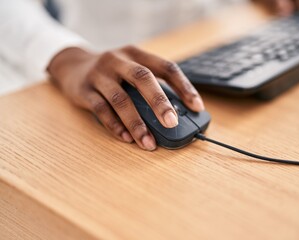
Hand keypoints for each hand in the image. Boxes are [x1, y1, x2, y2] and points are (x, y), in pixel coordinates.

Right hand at [47, 46, 204, 150]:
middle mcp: (118, 60)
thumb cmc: (112, 72)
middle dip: (160, 102)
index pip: (166, 67)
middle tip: (172, 123)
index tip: (197, 107)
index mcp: (136, 54)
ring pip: (121, 98)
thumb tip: (175, 114)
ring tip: (148, 143)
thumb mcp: (131, 70)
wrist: (72, 65)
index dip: (184, 86)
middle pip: (143, 78)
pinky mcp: (84, 90)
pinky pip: (101, 110)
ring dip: (136, 123)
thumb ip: (150, 87)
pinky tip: (126, 138)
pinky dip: (115, 126)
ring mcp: (100, 74)